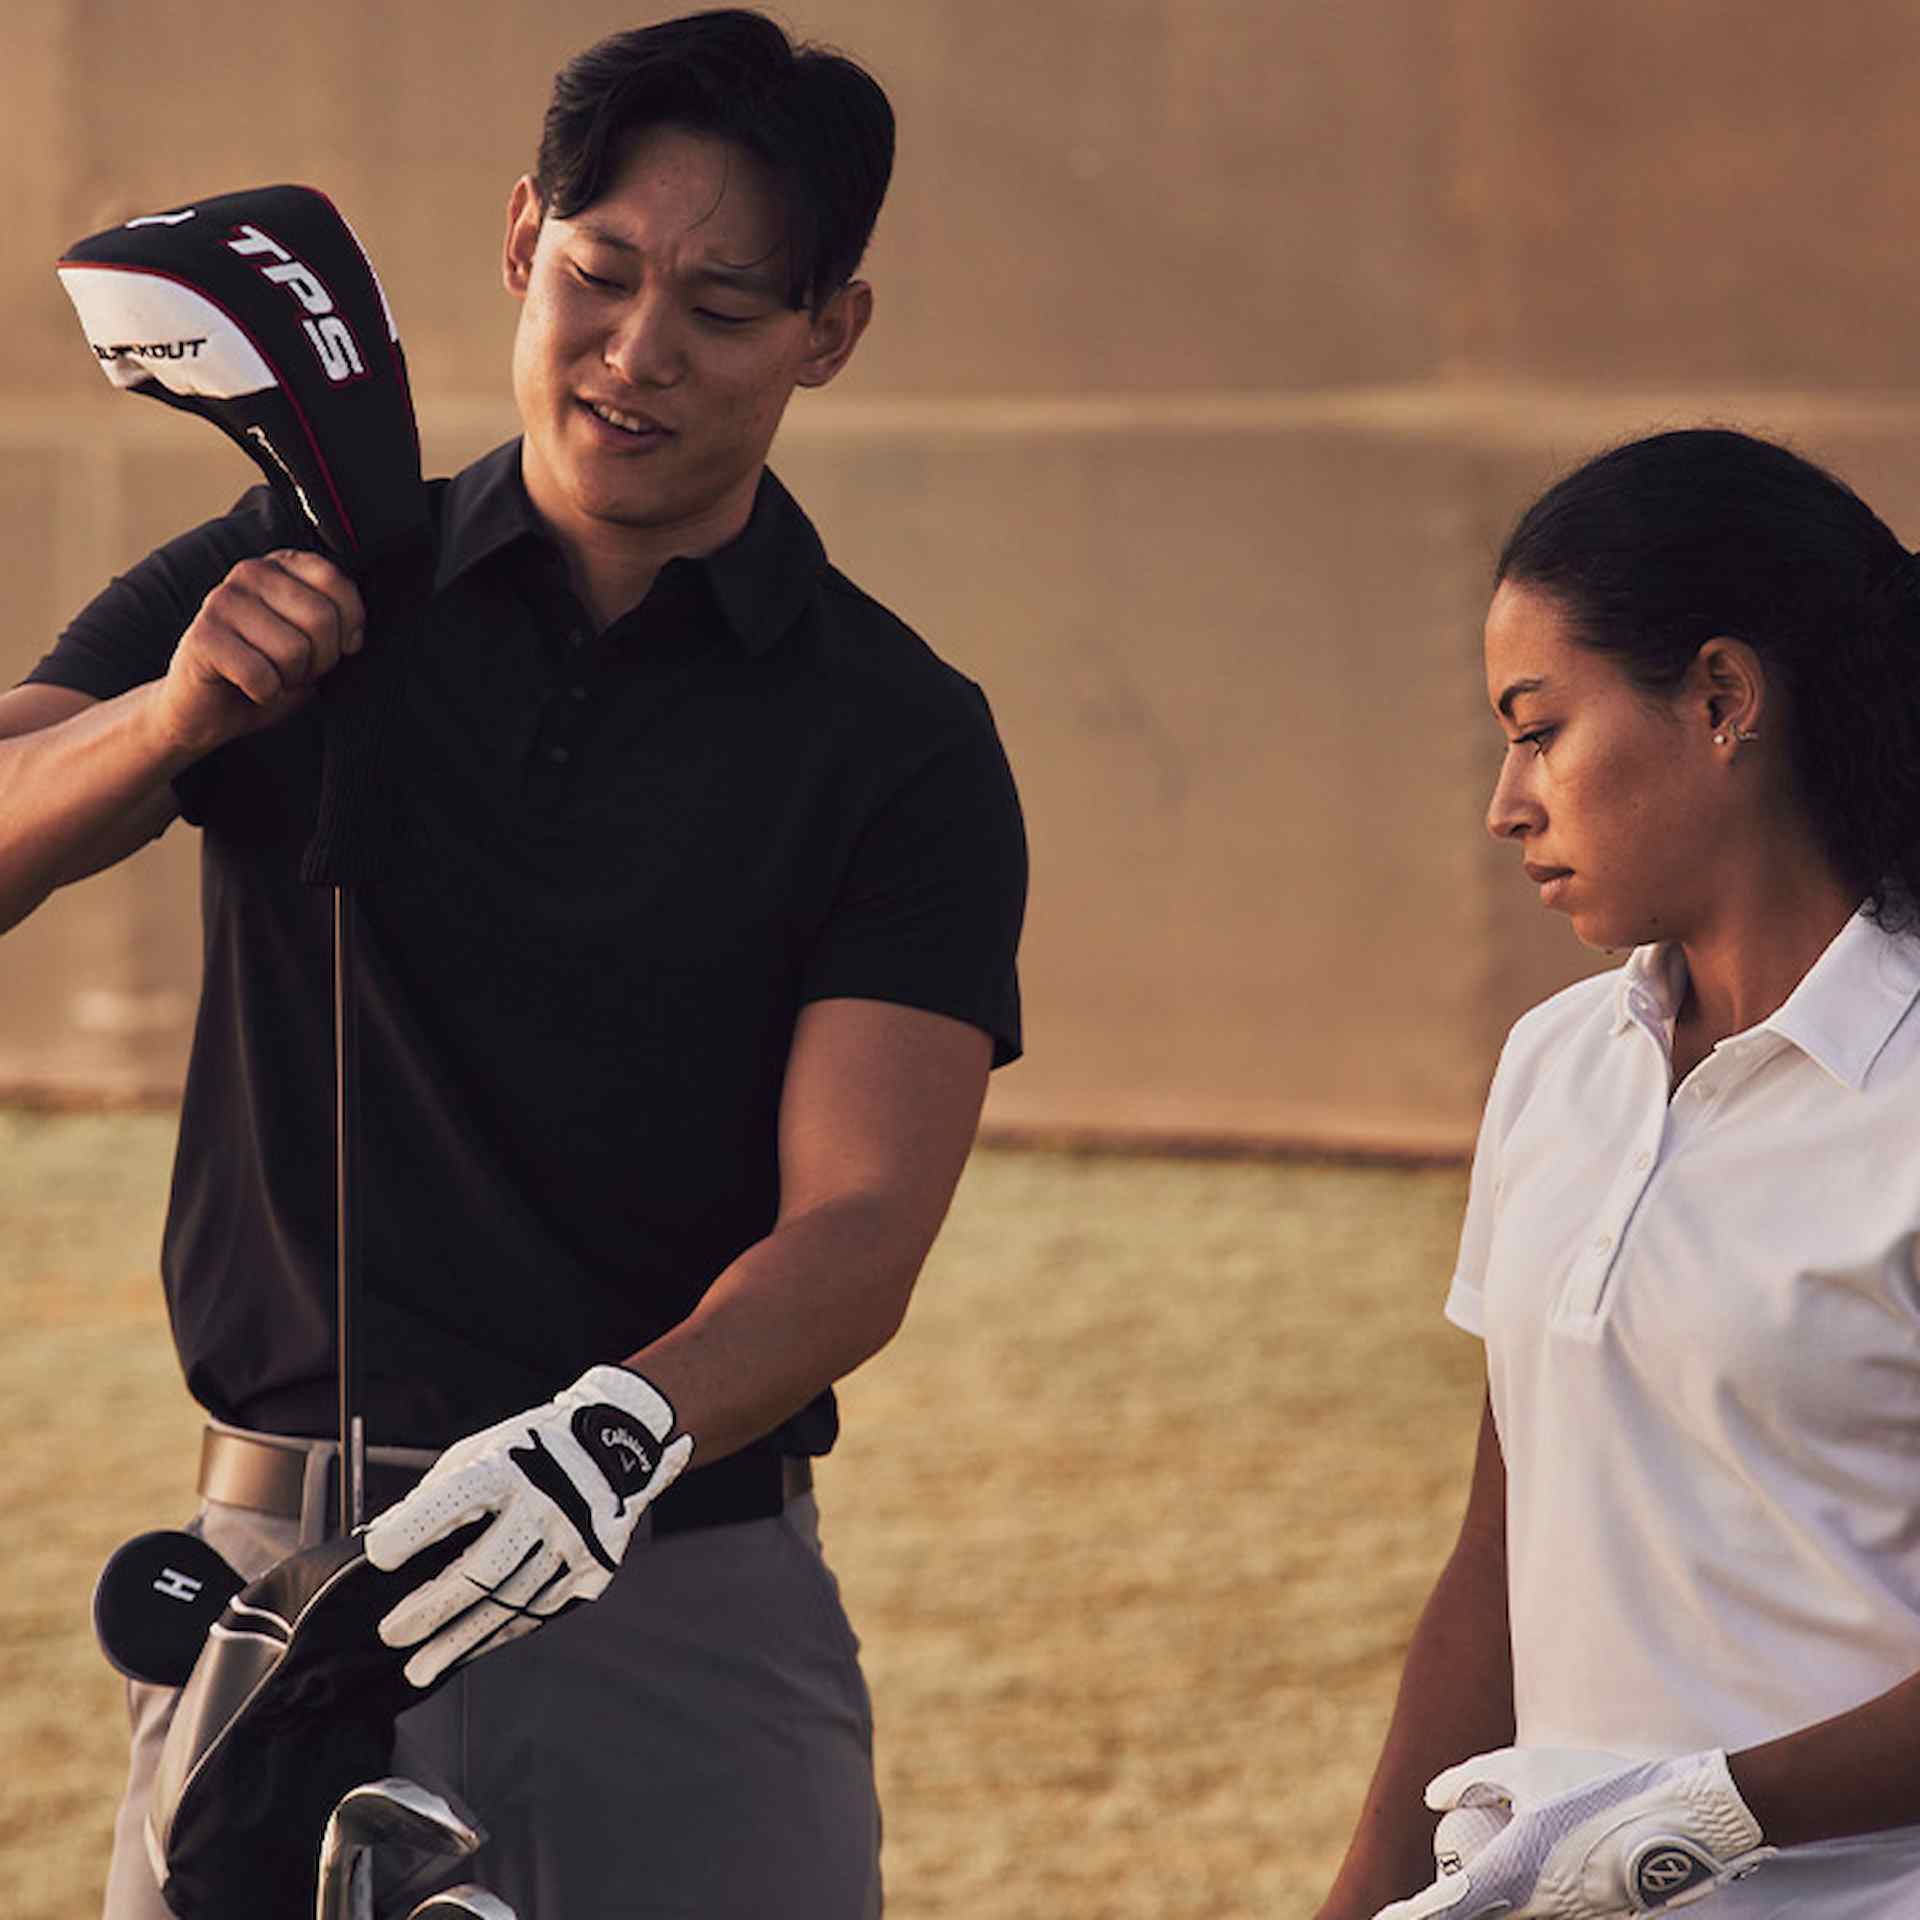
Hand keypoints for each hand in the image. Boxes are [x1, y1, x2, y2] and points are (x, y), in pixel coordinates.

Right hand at [156, 549, 364, 756]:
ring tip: (269, 675)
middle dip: (320, 660)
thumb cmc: (265, 672)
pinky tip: (248, 687)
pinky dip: (265, 694)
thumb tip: (354, 636)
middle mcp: (250, 573)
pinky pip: (262, 676)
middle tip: (294, 668)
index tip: (333, 647)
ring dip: (289, 679)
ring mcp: (222, 600)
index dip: (347, 628)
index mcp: (281, 566)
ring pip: (294, 650)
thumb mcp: (314, 644)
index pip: (337, 582)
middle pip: (321, 618)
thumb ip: (336, 625)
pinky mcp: (203, 636)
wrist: (205, 708)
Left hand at [362, 1364, 693, 1687]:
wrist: (621, 1442)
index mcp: (509, 1467)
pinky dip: (499, 1634)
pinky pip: (539, 1611)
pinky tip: (469, 1648)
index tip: (380, 1554)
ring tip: (421, 1665)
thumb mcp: (482, 1450)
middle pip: (484, 1568)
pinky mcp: (593, 1566)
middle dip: (433, 1607)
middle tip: (393, 1632)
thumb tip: (381, 1536)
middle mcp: (545, 1503)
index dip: (418, 1526)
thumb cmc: (536, 1445)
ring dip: (460, 1640)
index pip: (457, 1498)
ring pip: (510, 1602)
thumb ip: (435, 1493)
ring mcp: (573, 1539)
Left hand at [1371, 1746, 1773, 1918]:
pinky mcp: (1593, 1919)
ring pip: (1511, 1919)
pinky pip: (1546, 1914)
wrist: (1678, 1819)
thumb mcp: (1524, 1767)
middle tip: (1419, 1898)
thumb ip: (1471, 1781)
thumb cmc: (1595, 1785)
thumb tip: (1432, 1798)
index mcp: (1512, 1873)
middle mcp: (1536, 1908)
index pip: (1446, 1908)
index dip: (1411, 1917)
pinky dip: (1523, 1902)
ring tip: (1468, 1885)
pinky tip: (1520, 1876)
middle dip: (1447, 1912)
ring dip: (1487, 1905)